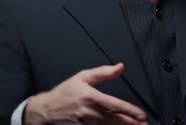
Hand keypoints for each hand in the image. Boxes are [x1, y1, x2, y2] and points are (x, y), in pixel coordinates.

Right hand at [24, 63, 147, 124]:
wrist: (45, 111)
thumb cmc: (65, 92)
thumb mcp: (82, 77)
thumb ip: (103, 72)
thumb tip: (120, 67)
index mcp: (90, 97)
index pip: (114, 105)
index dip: (129, 111)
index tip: (141, 115)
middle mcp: (89, 112)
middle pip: (114, 119)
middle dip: (130, 123)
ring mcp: (85, 123)